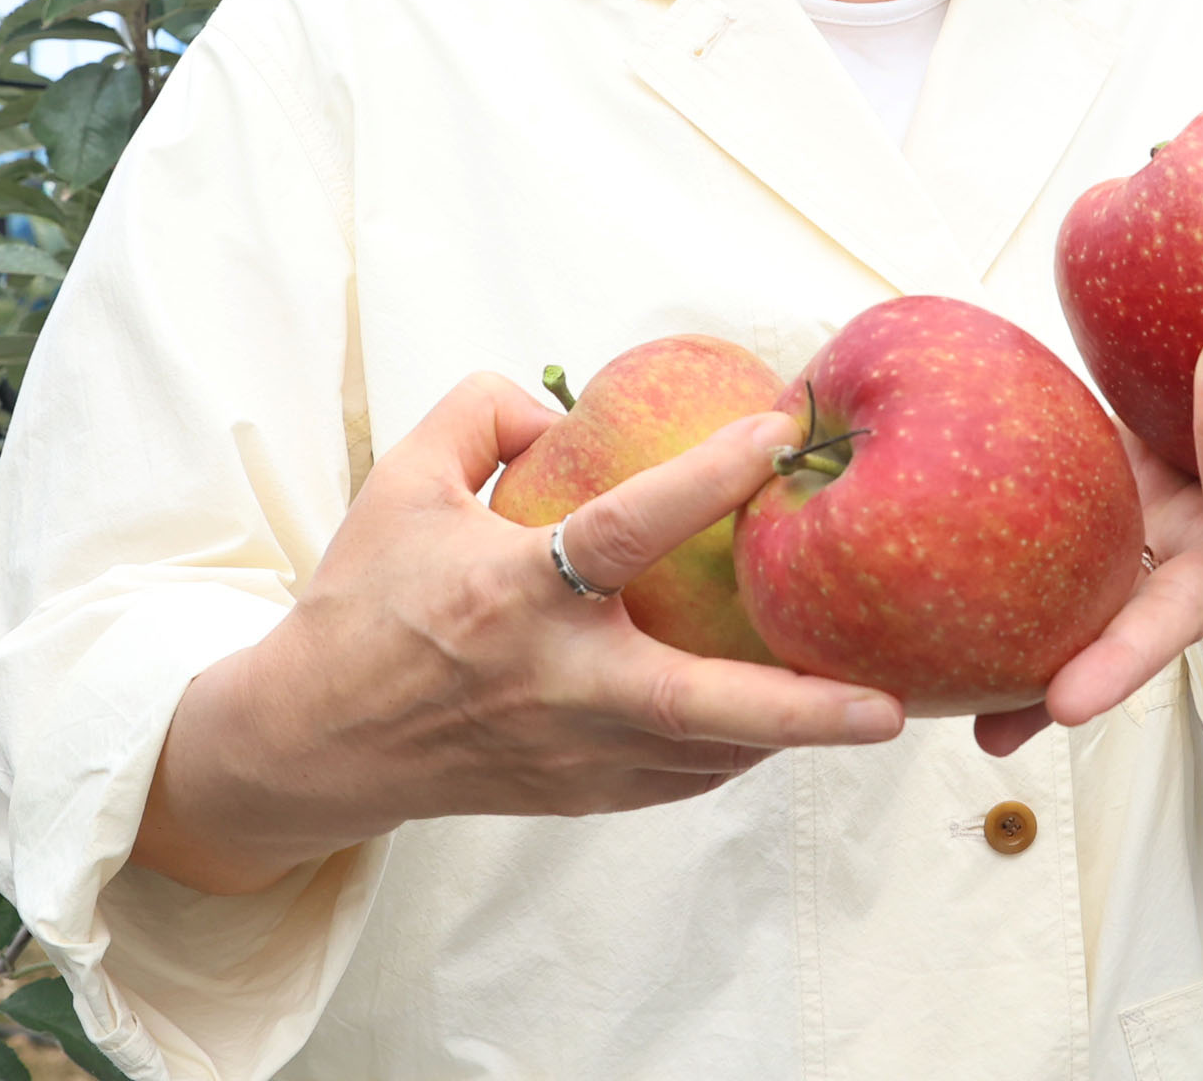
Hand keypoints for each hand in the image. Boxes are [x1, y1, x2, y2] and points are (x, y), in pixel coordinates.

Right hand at [135, 372, 905, 893]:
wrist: (312, 744)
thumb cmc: (364, 603)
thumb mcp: (401, 483)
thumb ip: (482, 414)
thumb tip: (565, 404)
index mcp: (512, 594)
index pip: (626, 530)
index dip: (707, 478)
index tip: (779, 437)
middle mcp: (554, 683)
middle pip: (696, 708)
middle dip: (801, 713)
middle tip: (890, 706)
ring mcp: (573, 755)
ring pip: (708, 756)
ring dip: (788, 730)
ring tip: (864, 692)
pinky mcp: (581, 797)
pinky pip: (684, 777)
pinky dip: (736, 748)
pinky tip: (778, 711)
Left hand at [973, 341, 1202, 755]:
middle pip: (1169, 620)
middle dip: (1123, 661)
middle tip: (1065, 704)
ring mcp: (1160, 558)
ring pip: (1102, 619)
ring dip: (1037, 678)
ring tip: (973, 736)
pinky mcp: (1109, 529)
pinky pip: (1052, 569)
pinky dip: (999, 613)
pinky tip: (919, 641)